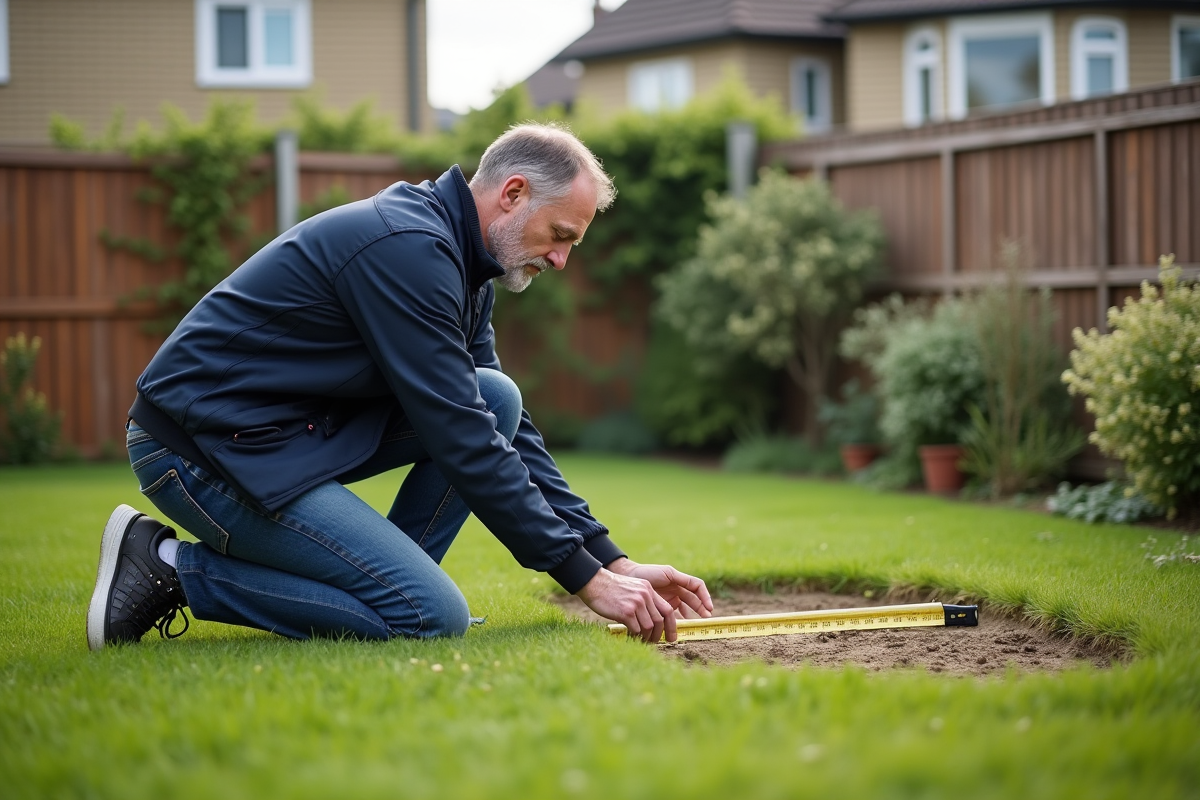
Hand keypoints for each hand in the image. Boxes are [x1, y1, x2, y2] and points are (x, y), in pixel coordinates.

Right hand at [575, 559, 712, 642]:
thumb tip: (651, 621)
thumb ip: (643, 600)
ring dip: (645, 637)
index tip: (670, 637)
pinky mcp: (626, 612)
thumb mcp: (632, 588)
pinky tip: (629, 636)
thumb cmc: (611, 589)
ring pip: (648, 627)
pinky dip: (634, 636)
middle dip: (657, 635)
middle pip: (659, 621)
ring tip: (639, 639)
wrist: (594, 582)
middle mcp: (645, 595)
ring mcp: (636, 603)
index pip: (667, 610)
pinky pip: (636, 629)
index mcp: (648, 590)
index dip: (671, 626)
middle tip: (652, 641)